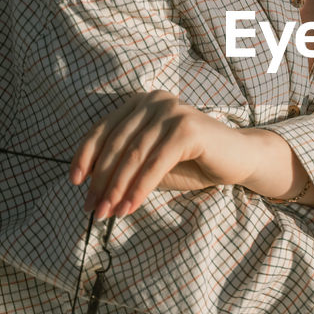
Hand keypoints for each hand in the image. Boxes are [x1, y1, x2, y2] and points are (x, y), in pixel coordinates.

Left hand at [69, 90, 256, 219]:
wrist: (238, 160)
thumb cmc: (192, 162)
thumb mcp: (150, 163)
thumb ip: (124, 165)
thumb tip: (88, 183)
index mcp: (140, 102)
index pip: (103, 129)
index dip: (85, 156)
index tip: (74, 182)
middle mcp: (154, 100)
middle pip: (116, 144)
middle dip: (101, 180)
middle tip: (92, 209)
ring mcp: (172, 110)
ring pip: (133, 155)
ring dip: (118, 188)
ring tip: (108, 213)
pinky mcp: (188, 128)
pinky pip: (155, 163)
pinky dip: (140, 188)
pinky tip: (130, 207)